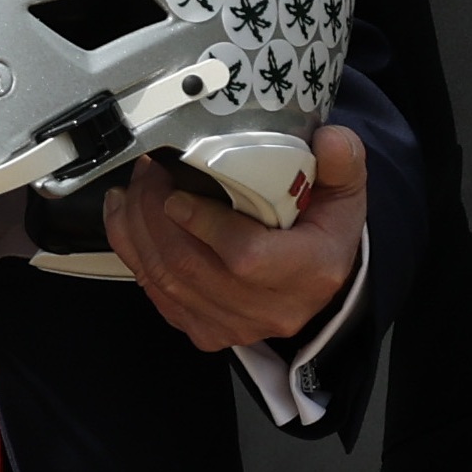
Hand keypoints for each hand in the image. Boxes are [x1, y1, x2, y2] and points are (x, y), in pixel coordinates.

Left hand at [106, 125, 372, 352]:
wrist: (318, 283)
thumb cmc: (325, 233)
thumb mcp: (346, 194)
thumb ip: (343, 163)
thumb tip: (328, 139)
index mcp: (309, 272)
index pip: (245, 257)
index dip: (202, 224)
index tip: (175, 191)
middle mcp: (271, 309)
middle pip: (191, 268)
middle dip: (154, 214)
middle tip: (147, 172)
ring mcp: (234, 327)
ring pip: (165, 282)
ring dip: (136, 230)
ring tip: (133, 188)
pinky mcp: (204, 332)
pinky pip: (156, 295)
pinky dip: (132, 252)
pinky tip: (125, 216)